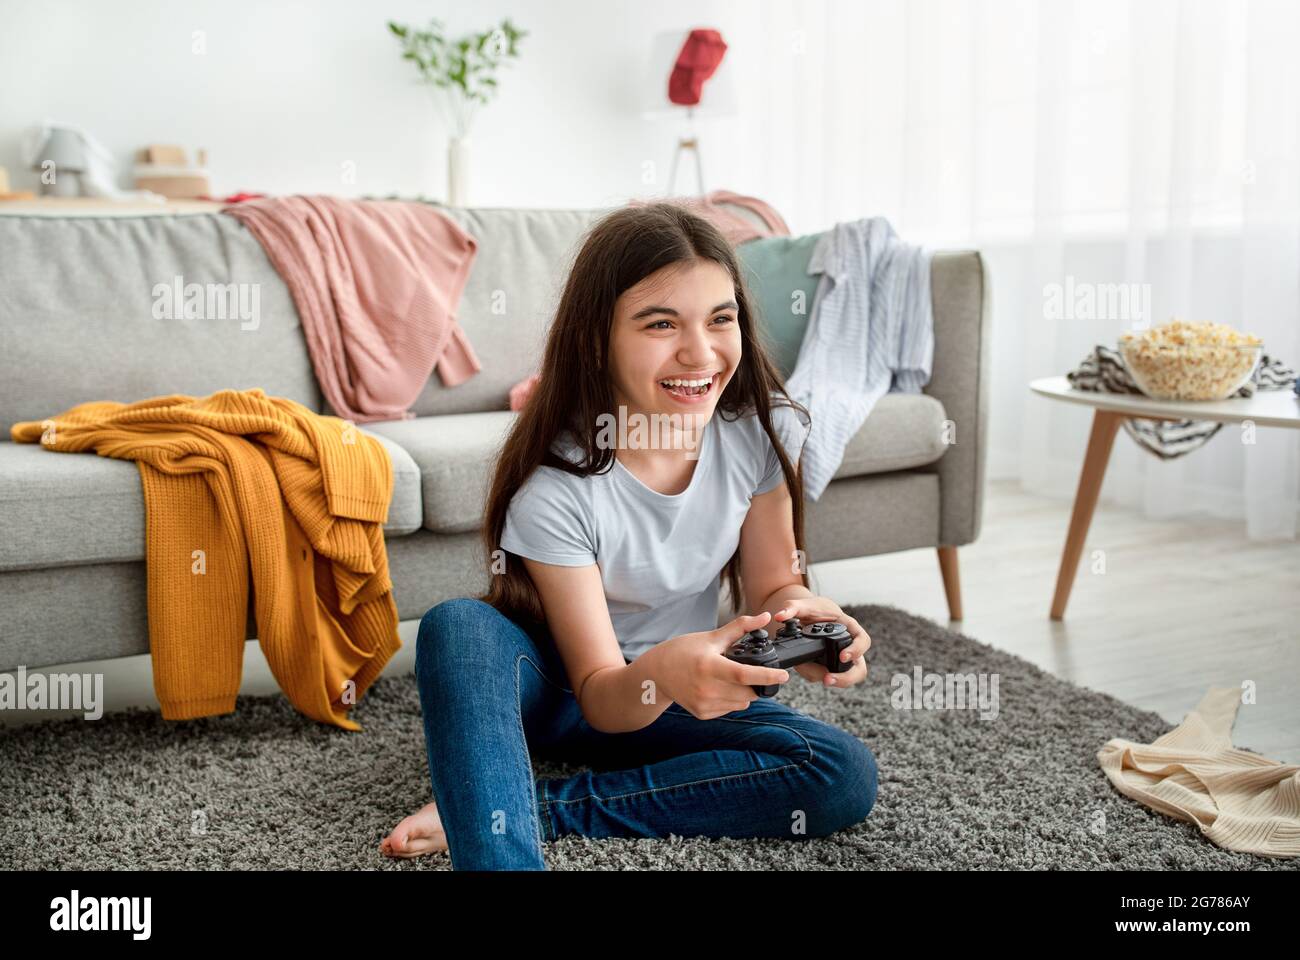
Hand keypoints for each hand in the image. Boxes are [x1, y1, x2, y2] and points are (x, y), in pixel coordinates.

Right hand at [657, 612, 790, 719]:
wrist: (656, 673)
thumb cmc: (683, 651)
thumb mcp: (711, 637)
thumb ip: (740, 628)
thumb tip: (764, 617)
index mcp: (709, 666)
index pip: (744, 674)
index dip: (767, 676)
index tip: (785, 675)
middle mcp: (706, 688)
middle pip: (748, 693)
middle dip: (756, 683)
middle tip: (748, 670)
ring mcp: (704, 703)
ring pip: (742, 703)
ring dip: (745, 693)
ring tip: (730, 679)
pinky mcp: (702, 713)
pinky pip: (729, 709)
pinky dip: (731, 700)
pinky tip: (719, 688)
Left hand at [771, 597, 870, 688]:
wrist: (809, 616)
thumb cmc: (813, 609)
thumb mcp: (803, 605)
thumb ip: (791, 608)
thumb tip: (780, 616)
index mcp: (849, 627)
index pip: (863, 640)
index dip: (856, 650)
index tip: (842, 656)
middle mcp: (849, 646)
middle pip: (859, 668)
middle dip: (845, 678)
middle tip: (827, 679)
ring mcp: (841, 659)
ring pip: (845, 677)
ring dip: (828, 681)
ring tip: (807, 672)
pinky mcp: (830, 667)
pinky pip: (827, 676)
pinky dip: (814, 674)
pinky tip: (802, 667)